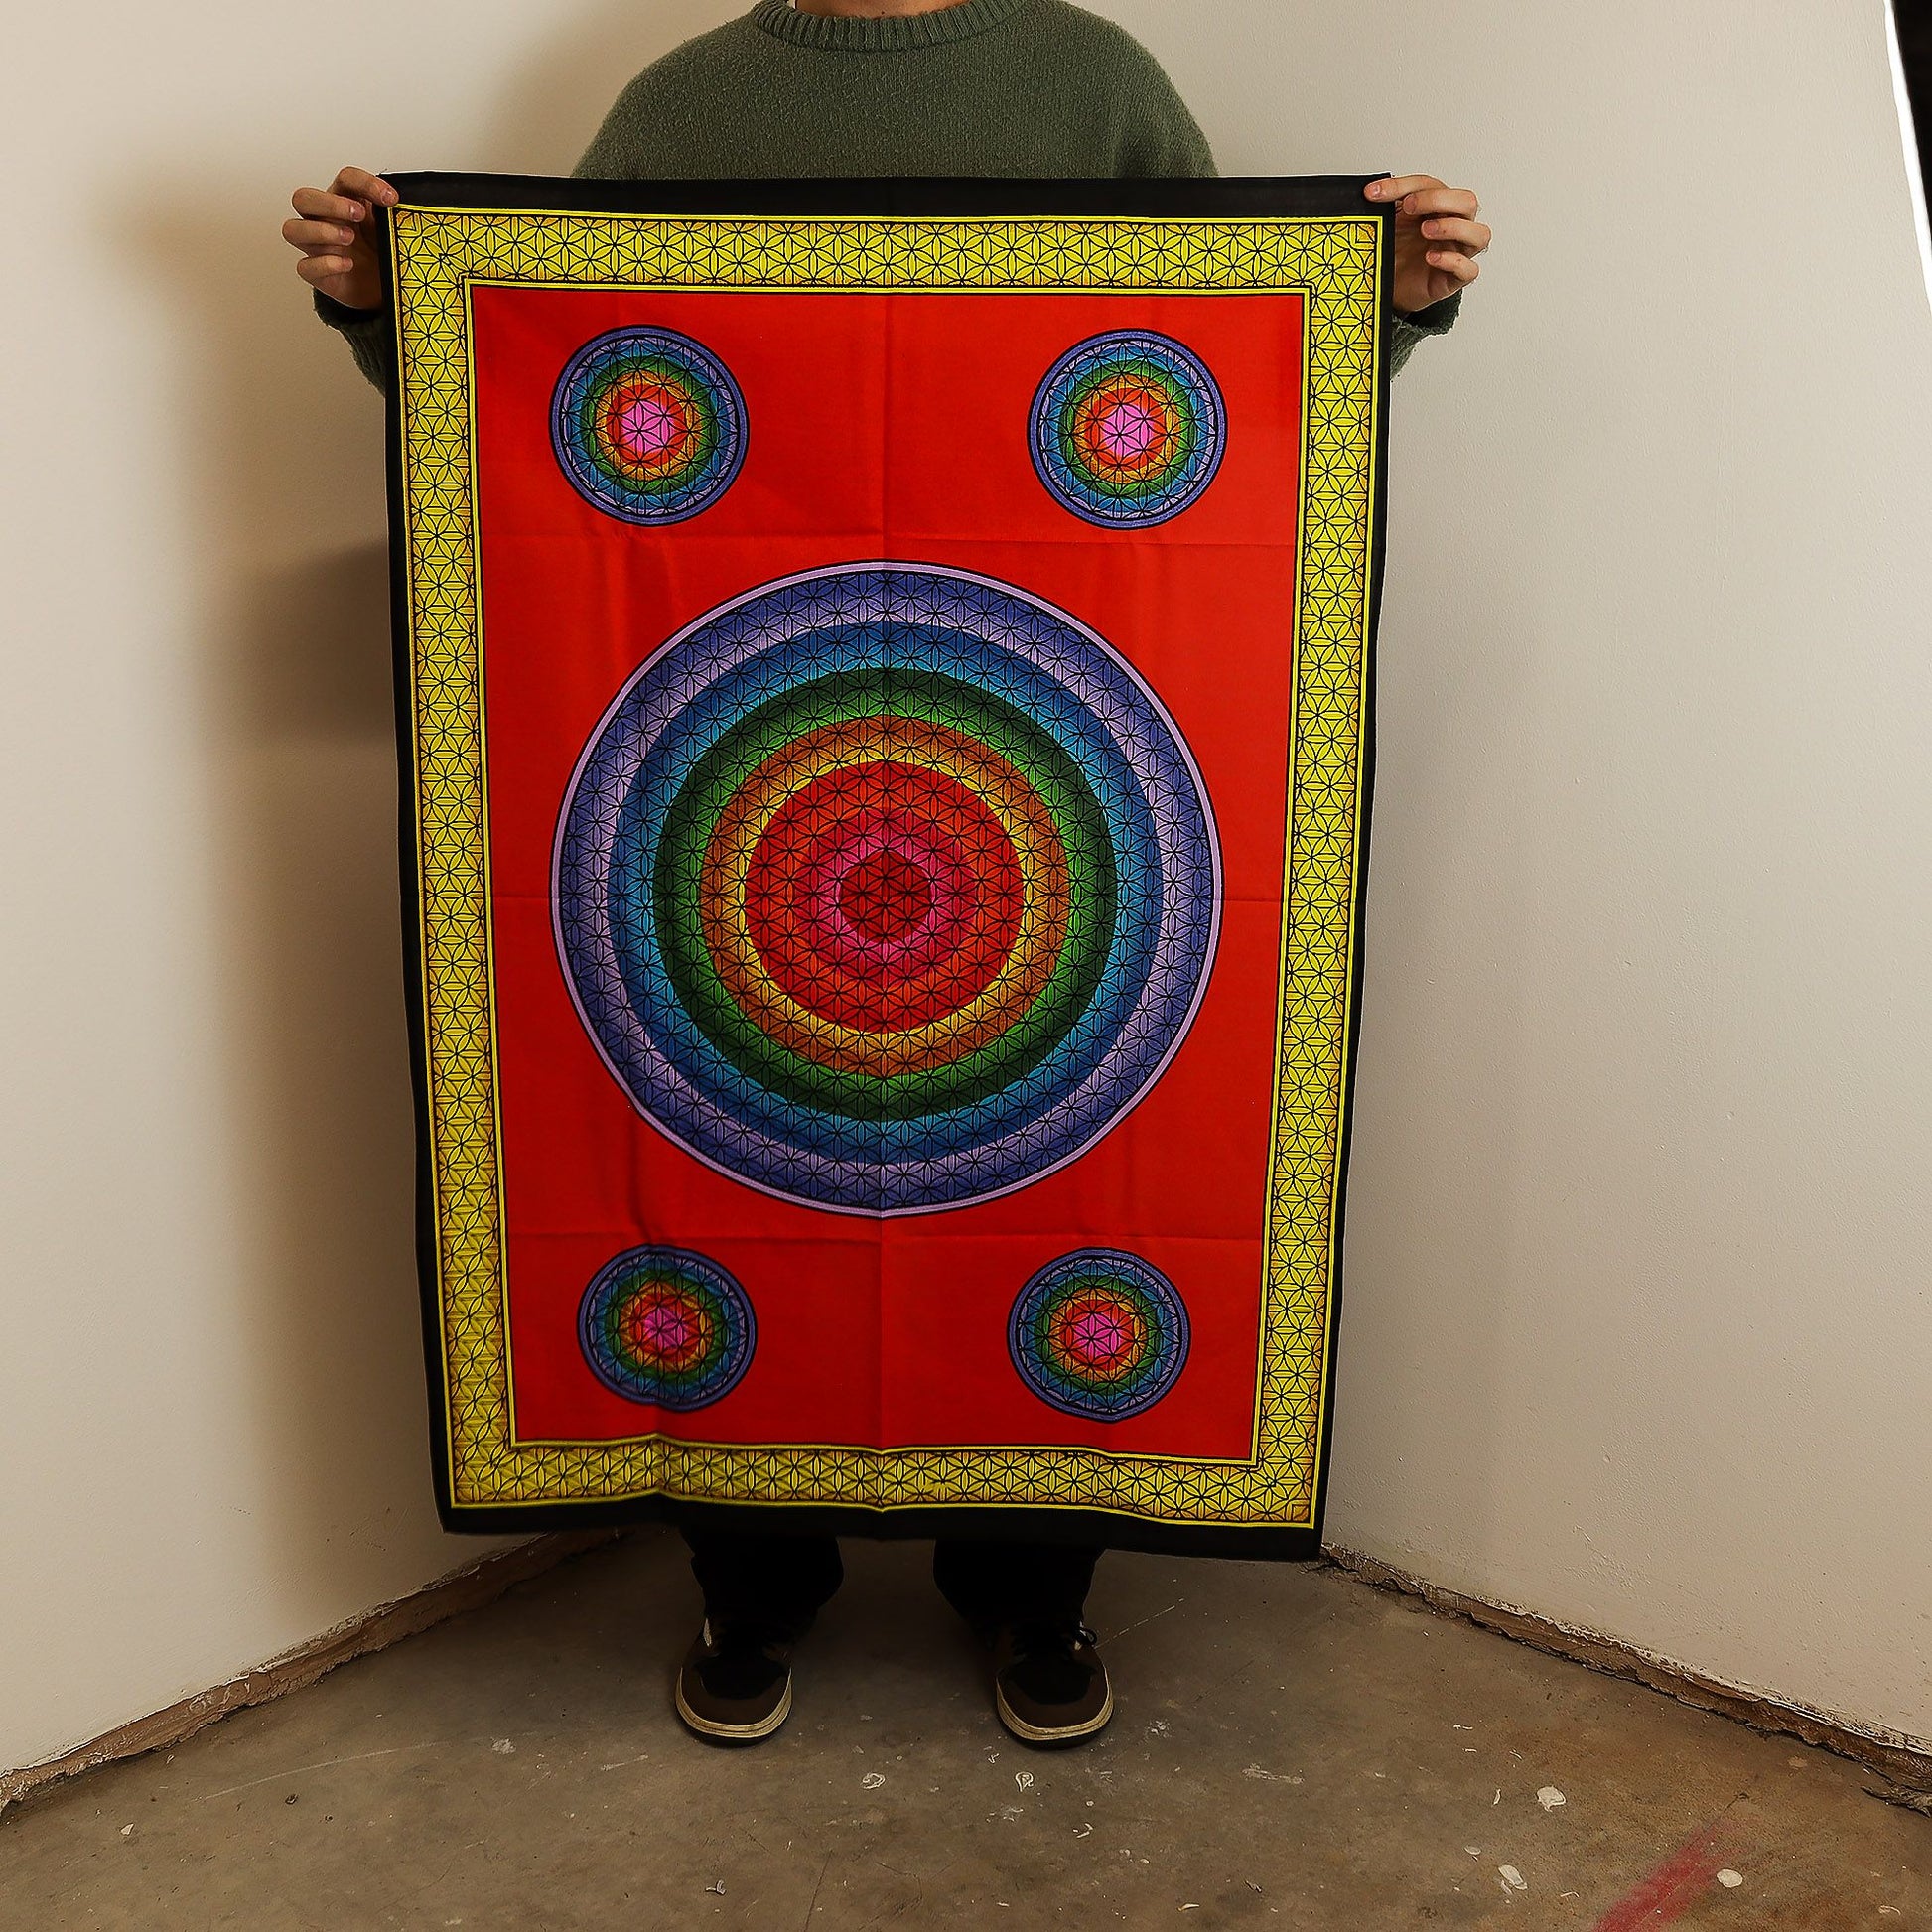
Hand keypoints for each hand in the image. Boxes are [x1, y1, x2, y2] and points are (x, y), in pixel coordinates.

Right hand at [284, 167, 397, 312]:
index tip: (390, 198)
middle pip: (303, 198)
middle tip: (358, 214)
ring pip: (292, 229)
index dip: (365, 183)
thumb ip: (393, 213)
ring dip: (320, 231)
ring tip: (349, 238)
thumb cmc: (383, 251)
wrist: (385, 287)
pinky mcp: (318, 274)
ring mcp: (317, 247)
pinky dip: (324, 264)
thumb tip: (406, 203)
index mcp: (343, 201)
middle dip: (330, 204)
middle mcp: (323, 220)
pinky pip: (304, 267)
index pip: (344, 179)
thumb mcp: (392, 228)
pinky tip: (347, 265)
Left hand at [1365, 175, 1489, 313]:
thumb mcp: (1389, 225)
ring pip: (1479, 234)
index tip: (1375, 193)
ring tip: (1425, 231)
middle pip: (1467, 201)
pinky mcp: (1455, 278)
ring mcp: (1458, 251)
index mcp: (1439, 207)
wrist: (1393, 288)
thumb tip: (1369, 192)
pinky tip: (1431, 258)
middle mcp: (1454, 225)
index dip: (1403, 185)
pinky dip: (1453, 261)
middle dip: (1437, 199)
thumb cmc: (1398, 253)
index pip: (1431, 184)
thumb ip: (1387, 206)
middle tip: (1409, 206)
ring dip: (1453, 227)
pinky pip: (1469, 269)